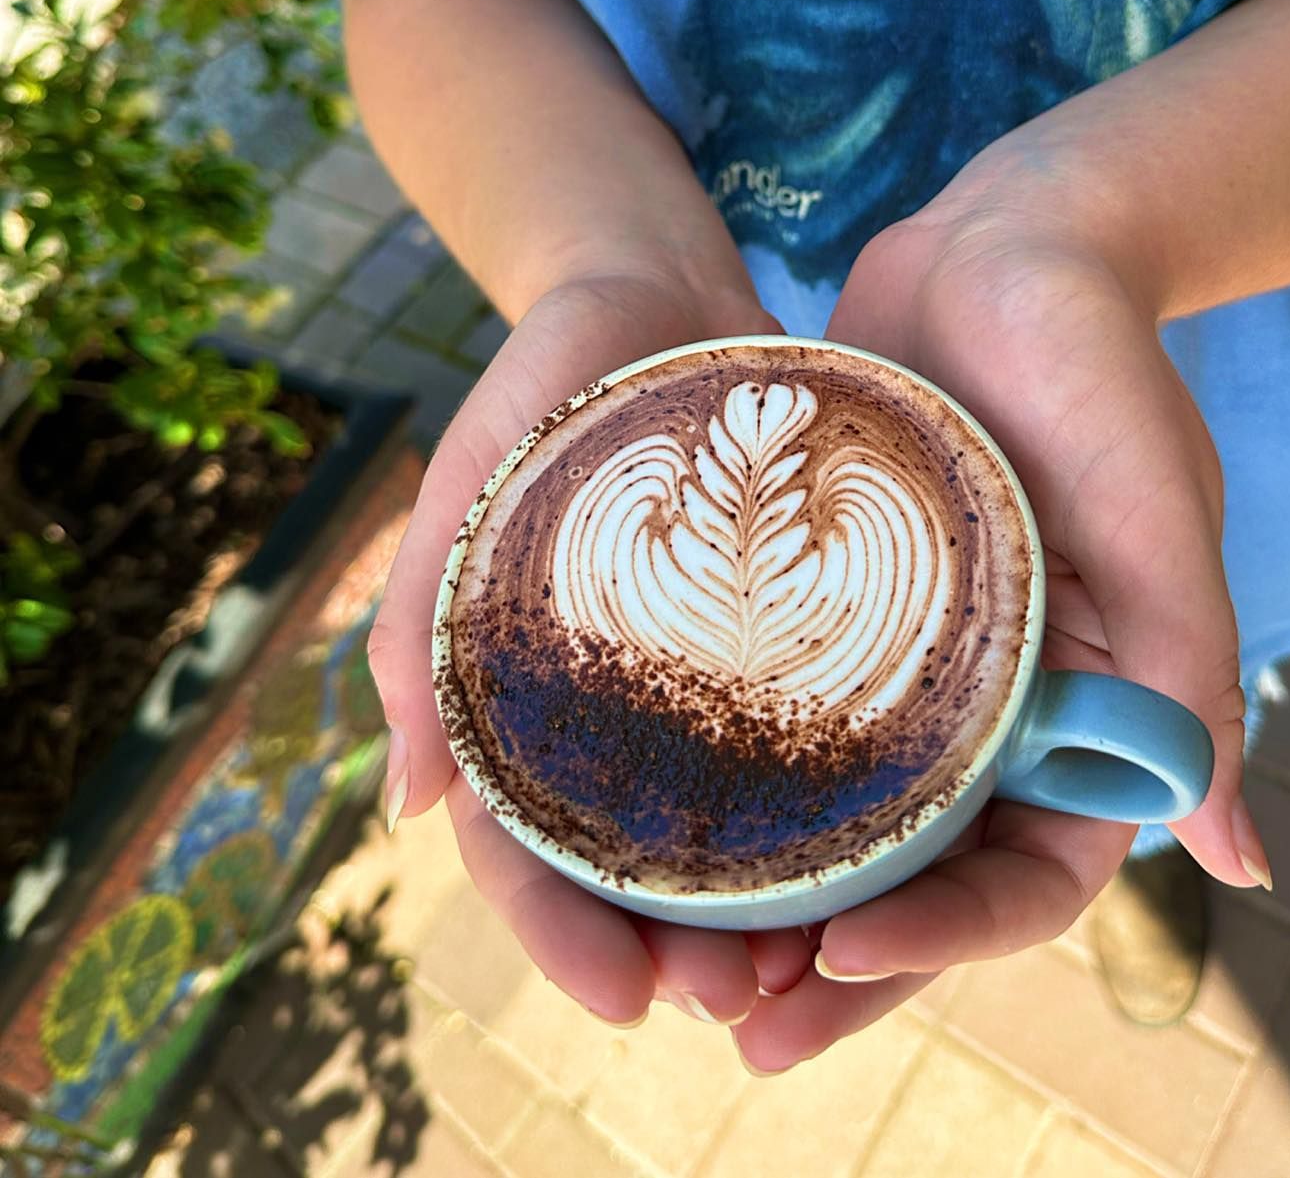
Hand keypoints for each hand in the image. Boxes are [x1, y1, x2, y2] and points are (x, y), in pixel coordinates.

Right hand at [367, 272, 820, 1027]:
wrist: (652, 290)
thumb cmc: (538, 384)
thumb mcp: (465, 489)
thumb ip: (421, 628)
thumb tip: (406, 807)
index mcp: (520, 691)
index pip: (526, 846)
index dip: (561, 934)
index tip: (622, 1003)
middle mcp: (615, 699)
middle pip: (637, 859)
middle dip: (676, 945)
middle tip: (738, 1000)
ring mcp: (699, 668)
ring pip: (727, 819)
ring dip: (762, 904)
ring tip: (814, 961)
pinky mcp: (777, 627)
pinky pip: (805, 730)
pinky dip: (829, 803)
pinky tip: (879, 846)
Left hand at [731, 174, 1271, 1074]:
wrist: (1011, 247)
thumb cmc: (1100, 368)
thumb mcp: (1156, 509)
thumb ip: (1189, 673)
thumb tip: (1236, 860)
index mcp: (1086, 714)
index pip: (1025, 878)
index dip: (943, 944)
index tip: (835, 966)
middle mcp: (997, 708)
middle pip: (917, 876)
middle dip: (834, 965)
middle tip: (728, 1033)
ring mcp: (913, 662)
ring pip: (840, 813)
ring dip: (768, 893)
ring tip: (668, 953)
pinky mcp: (842, 604)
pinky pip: (784, 708)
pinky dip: (732, 773)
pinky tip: (641, 805)